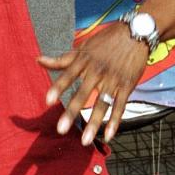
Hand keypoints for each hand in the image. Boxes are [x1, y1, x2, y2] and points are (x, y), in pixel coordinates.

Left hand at [38, 23, 148, 144]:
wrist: (136, 33)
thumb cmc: (106, 41)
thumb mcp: (83, 47)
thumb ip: (62, 59)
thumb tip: (38, 60)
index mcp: (85, 61)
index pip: (68, 75)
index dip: (58, 88)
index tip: (47, 101)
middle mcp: (98, 71)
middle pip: (83, 94)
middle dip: (72, 112)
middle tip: (61, 129)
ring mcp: (113, 80)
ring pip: (102, 105)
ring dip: (94, 123)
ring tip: (85, 141)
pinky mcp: (127, 86)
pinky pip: (120, 107)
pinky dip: (115, 122)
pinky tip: (108, 136)